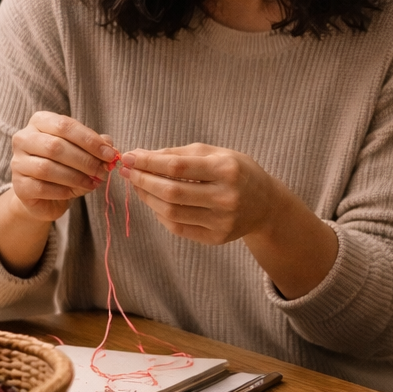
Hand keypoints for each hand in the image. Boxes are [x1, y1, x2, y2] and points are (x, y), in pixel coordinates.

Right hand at [10, 112, 117, 222]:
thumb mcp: (82, 150)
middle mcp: (23, 138)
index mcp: (39, 122)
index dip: (90, 140)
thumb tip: (109, 145)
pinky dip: (64, 191)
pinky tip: (77, 191)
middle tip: (103, 170)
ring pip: (47, 168)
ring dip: (76, 177)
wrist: (45, 195)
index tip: (110, 154)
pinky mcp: (19, 186)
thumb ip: (95, 145)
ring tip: (93, 182)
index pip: (65, 125)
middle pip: (55, 146)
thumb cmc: (65, 165)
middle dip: (85, 160)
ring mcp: (17, 162)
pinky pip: (42, 187)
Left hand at [119, 143, 277, 243]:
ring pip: (171, 212)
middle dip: (143, 180)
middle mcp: (226, 197)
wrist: (266, 204)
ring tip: (138, 186)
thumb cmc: (236, 171)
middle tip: (127, 172)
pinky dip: (161, 214)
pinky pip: (178, 227)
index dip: (148, 162)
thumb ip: (179, 154)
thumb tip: (140, 156)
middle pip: (171, 191)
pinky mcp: (217, 238)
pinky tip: (155, 202)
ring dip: (147, 198)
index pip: (176, 166)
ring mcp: (222, 221)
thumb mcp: (215, 153)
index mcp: (227, 170)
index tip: (129, 157)